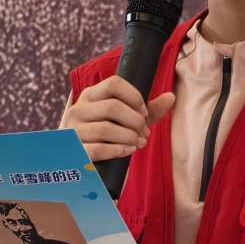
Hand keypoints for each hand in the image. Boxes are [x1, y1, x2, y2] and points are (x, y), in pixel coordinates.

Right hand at [60, 76, 174, 162]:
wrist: (77, 160)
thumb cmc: (104, 136)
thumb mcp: (123, 120)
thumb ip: (146, 110)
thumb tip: (171, 97)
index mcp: (90, 95)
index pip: (113, 84)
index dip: (134, 96)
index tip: (144, 112)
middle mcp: (78, 109)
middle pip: (113, 107)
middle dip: (136, 121)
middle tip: (144, 132)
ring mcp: (73, 130)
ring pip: (106, 128)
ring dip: (130, 137)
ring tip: (139, 143)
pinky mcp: (73, 151)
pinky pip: (98, 149)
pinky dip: (118, 150)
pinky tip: (128, 151)